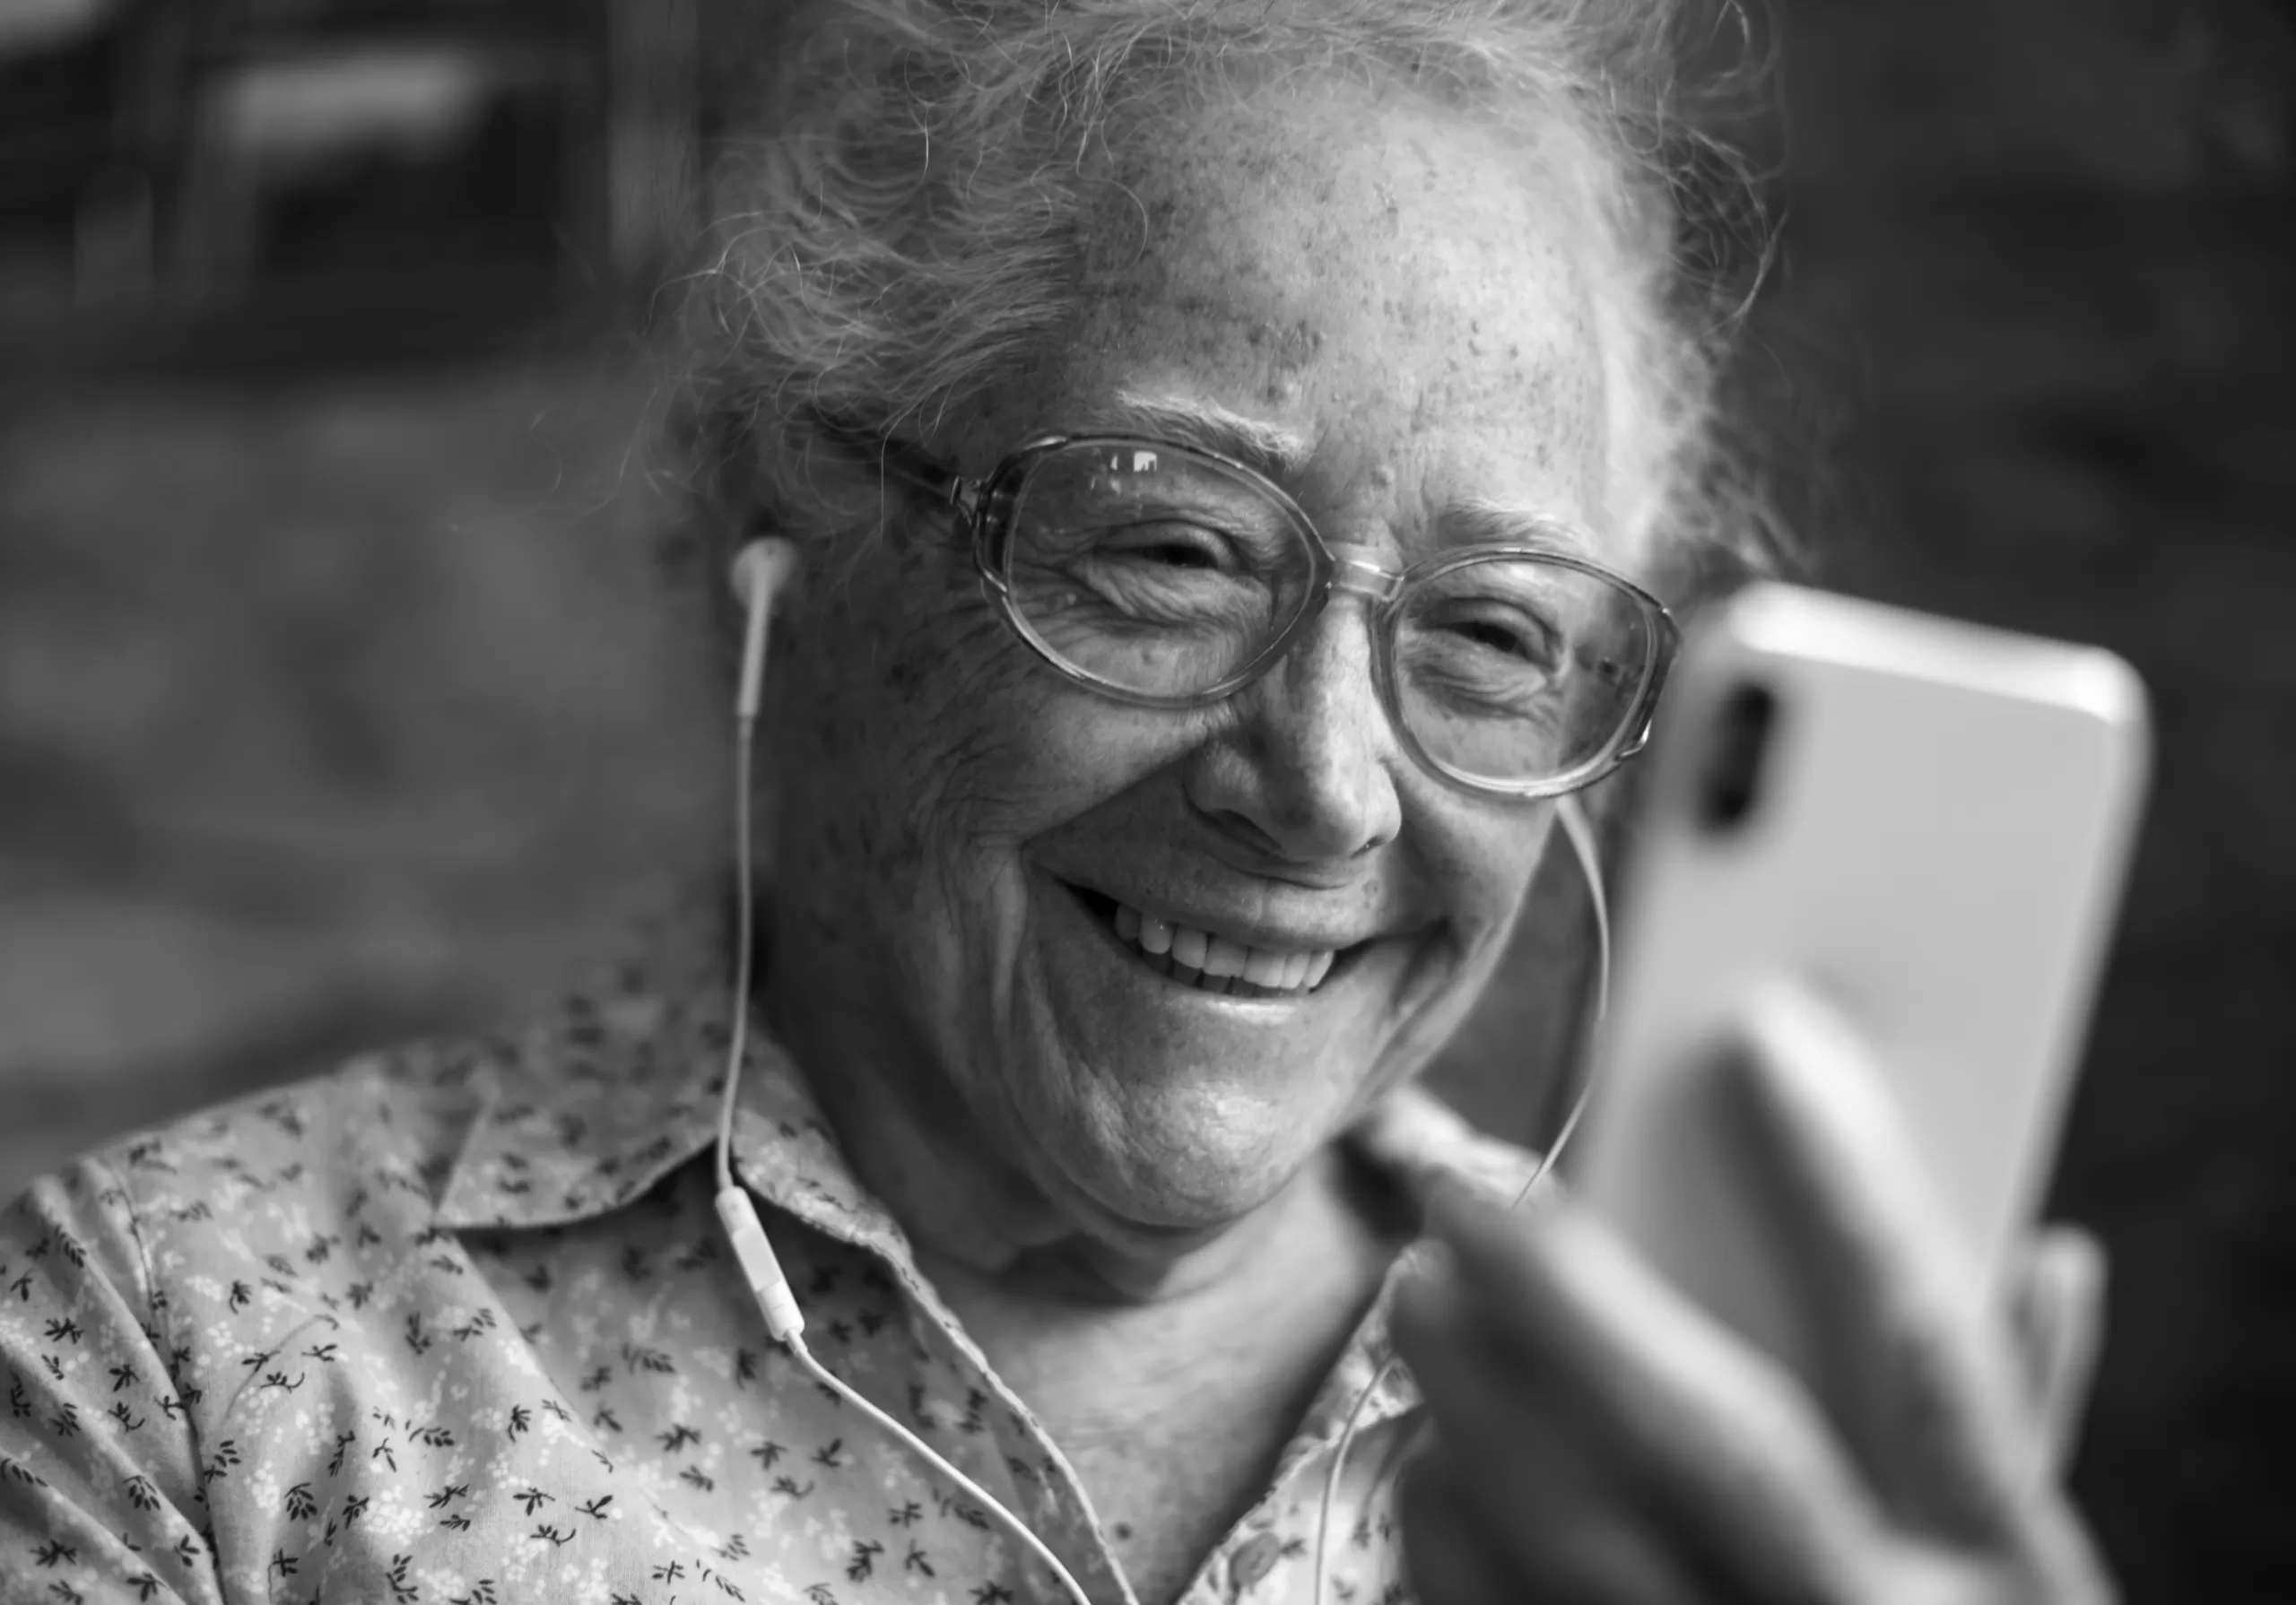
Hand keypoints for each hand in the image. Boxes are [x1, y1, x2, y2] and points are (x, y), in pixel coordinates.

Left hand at [1391, 993, 2114, 1604]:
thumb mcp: (2026, 1572)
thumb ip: (2021, 1415)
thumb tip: (2044, 1252)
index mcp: (1998, 1577)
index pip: (1930, 1354)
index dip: (1855, 1189)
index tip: (1768, 1038)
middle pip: (1709, 1444)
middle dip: (1571, 1295)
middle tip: (1458, 1173)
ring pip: (1564, 1549)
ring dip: (1468, 1407)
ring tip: (1421, 1298)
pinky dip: (1442, 1536)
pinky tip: (1428, 1459)